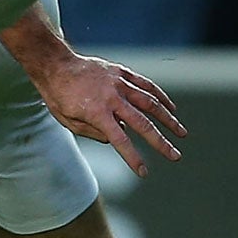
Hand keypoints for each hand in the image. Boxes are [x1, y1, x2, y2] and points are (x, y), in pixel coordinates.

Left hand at [27, 48, 184, 177]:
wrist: (56, 64)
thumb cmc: (59, 96)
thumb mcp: (69, 121)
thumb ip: (93, 133)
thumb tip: (118, 137)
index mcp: (97, 113)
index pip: (120, 140)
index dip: (133, 158)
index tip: (144, 172)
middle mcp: (111, 98)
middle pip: (142, 124)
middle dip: (161, 142)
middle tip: (175, 156)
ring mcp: (118, 83)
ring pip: (150, 102)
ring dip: (168, 119)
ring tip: (181, 133)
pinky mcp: (121, 72)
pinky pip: (145, 85)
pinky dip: (160, 96)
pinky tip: (171, 107)